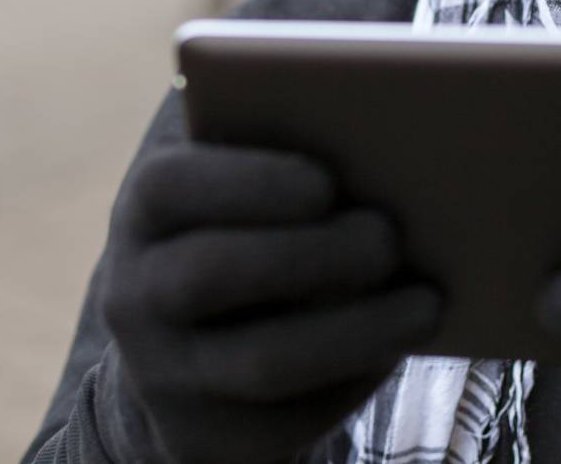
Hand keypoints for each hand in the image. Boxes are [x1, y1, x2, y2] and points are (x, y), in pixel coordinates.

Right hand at [101, 144, 440, 463]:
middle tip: (388, 238)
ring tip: (425, 302)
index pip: (171, 187)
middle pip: (212, 274)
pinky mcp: (208, 434)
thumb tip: (375, 127)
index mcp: (145, 209)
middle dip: (314, 255)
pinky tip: (396, 344)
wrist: (185, 328)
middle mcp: (135, 293)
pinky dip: (355, 378)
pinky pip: (287, 418)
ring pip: (262, 361)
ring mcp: (165, 373)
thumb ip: (279, 137)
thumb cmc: (246, 218)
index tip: (326, 182)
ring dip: (356, 329)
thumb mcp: (238, 174)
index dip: (251, 183)